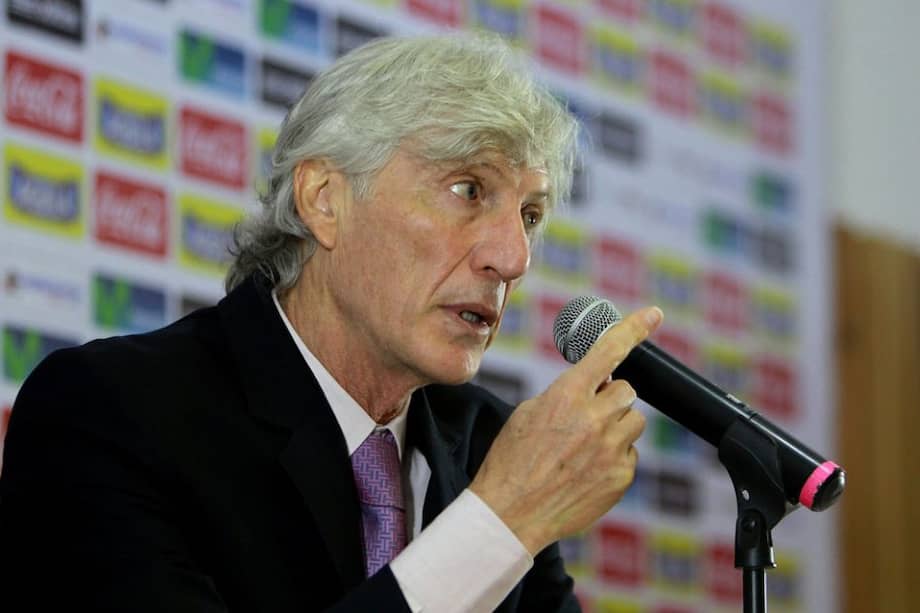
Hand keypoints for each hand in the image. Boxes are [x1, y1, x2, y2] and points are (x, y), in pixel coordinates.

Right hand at [469, 306, 662, 554]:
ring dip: (616, 427)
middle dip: (611, 398)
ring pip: (634, 421)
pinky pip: (630, 454)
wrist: (511, 513)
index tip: (654, 314)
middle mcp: (594, 418)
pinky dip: (614, 457)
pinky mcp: (621, 476)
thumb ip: (566, 393)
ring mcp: (611, 449)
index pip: (608, 351)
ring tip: (585, 446)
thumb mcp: (529, 413)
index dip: (634, 329)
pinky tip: (587, 470)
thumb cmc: (513, 461)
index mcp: (566, 395)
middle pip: (627, 391)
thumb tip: (595, 385)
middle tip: (588, 415)